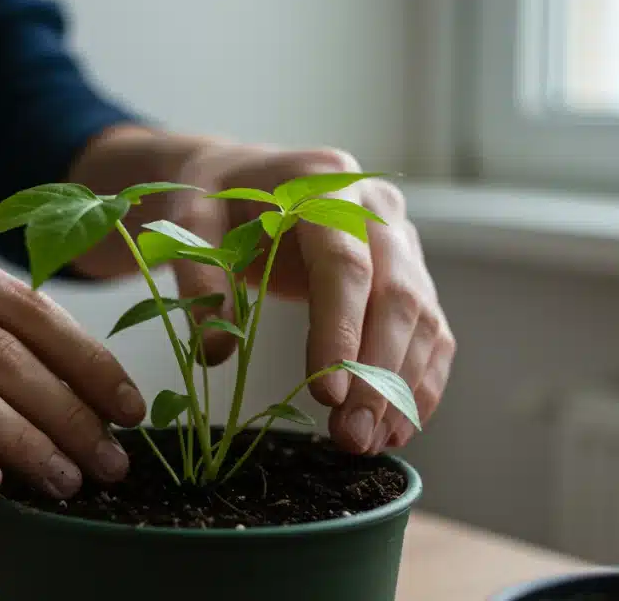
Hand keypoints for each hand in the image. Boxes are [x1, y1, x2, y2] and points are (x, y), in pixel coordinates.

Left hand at [166, 143, 455, 454]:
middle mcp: (376, 206)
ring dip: (400, 387)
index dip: (341, 329)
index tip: (328, 393)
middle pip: (395, 294)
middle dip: (376, 374)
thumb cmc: (214, 197)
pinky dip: (419, 382)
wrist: (242, 175)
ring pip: (422, 318)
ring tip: (367, 444)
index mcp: (322, 183)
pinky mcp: (408, 273)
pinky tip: (396, 427)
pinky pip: (431, 330)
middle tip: (350, 436)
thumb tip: (215, 353)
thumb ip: (199, 277)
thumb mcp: (187, 221)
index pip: (345, 262)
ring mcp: (401, 239)